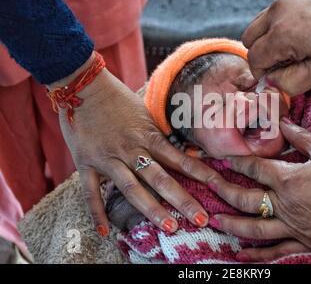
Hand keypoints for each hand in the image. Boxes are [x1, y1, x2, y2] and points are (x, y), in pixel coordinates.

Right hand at [50, 64, 220, 235]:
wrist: (84, 86)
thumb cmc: (119, 100)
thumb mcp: (145, 115)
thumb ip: (160, 137)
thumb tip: (186, 154)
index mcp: (148, 136)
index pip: (179, 159)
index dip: (200, 173)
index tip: (217, 188)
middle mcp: (131, 149)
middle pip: (160, 178)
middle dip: (182, 200)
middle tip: (200, 219)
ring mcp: (108, 158)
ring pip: (132, 188)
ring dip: (152, 209)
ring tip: (169, 227)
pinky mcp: (85, 164)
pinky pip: (90, 192)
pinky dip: (97, 213)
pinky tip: (106, 233)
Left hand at [207, 119, 310, 261]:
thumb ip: (300, 138)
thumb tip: (283, 122)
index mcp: (289, 178)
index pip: (254, 168)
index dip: (236, 162)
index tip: (223, 159)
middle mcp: (285, 203)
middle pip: (246, 198)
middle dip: (224, 191)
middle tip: (209, 186)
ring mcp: (293, 226)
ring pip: (254, 227)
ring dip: (232, 224)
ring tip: (214, 220)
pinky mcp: (305, 242)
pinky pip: (276, 251)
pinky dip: (258, 255)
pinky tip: (240, 256)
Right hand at [241, 0, 310, 95]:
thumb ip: (288, 83)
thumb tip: (270, 84)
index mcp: (282, 33)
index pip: (254, 59)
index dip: (262, 74)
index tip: (277, 79)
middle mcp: (277, 12)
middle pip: (249, 41)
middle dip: (261, 56)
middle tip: (283, 65)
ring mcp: (283, 1)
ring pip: (257, 27)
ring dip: (266, 42)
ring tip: (291, 50)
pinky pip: (270, 16)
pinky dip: (275, 29)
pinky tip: (298, 36)